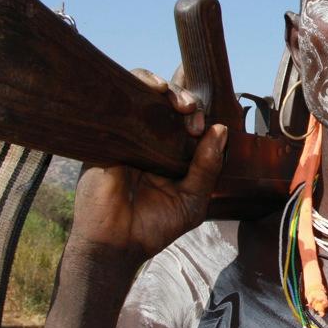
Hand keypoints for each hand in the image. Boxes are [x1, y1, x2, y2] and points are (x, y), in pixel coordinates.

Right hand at [70, 68, 227, 259]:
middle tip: (192, 116)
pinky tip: (155, 88)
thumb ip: (207, 167)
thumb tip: (220, 130)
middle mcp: (151, 142)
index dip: (200, 115)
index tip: (205, 129)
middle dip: (187, 101)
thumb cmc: (154, 227)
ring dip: (168, 89)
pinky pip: (120, 99)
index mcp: (172, 156)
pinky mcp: (107, 134)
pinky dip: (138, 83)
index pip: (188, 122)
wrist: (116, 244)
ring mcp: (128, 136)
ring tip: (180, 104)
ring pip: (146, 94)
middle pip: (169, 104)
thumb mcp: (192, 199)